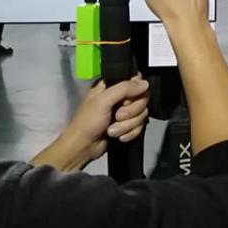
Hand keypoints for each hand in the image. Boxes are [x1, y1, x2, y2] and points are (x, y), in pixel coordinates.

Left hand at [31, 75, 149, 170]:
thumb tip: (144, 84)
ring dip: (127, 125)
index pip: (135, 81)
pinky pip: (140, 126)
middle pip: (142, 99)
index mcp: (111, 86)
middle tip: (116, 116)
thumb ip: (124, 88)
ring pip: (142, 114)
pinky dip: (130, 133)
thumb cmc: (86, 123)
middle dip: (131, 112)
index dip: (135, 91)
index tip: (125, 100)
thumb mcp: (102, 101)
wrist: (83, 147)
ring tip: (112, 129)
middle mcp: (119, 97)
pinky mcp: (128, 125)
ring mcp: (124, 111)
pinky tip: (118, 136)